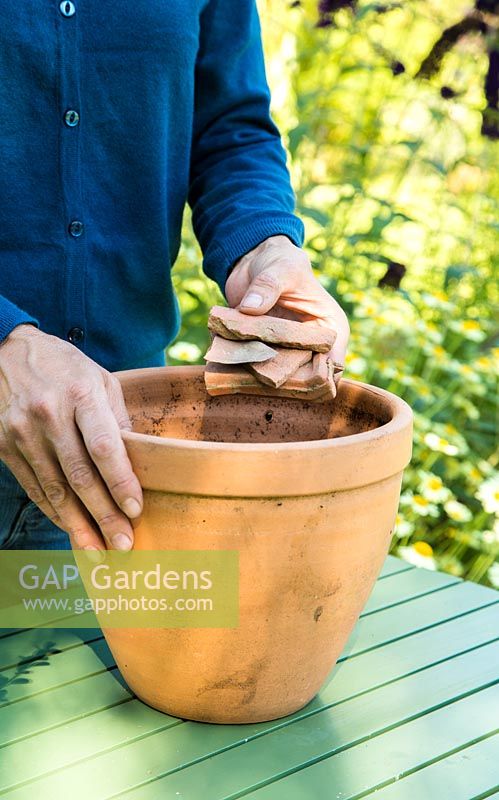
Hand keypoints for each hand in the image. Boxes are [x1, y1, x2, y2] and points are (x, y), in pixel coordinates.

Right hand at [0, 325, 142, 550]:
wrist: (6, 353)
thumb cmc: (65, 367)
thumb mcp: (100, 379)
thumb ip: (119, 420)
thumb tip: (138, 461)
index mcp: (80, 395)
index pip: (104, 446)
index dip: (120, 481)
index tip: (136, 509)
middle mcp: (49, 415)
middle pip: (80, 475)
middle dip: (103, 515)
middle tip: (123, 544)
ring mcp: (23, 433)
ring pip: (55, 489)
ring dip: (78, 525)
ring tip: (98, 551)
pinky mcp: (5, 446)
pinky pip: (35, 488)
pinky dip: (54, 512)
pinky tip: (72, 529)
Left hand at [225, 235, 349, 378]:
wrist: (254, 260)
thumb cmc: (280, 261)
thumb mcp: (280, 269)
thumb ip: (267, 287)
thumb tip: (249, 308)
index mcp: (329, 329)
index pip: (332, 366)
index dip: (316, 380)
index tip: (290, 378)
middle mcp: (310, 345)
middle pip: (303, 378)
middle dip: (282, 382)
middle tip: (258, 379)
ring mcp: (284, 350)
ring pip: (275, 376)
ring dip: (257, 377)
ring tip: (238, 372)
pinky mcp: (261, 350)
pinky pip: (252, 366)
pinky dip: (239, 366)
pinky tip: (225, 362)